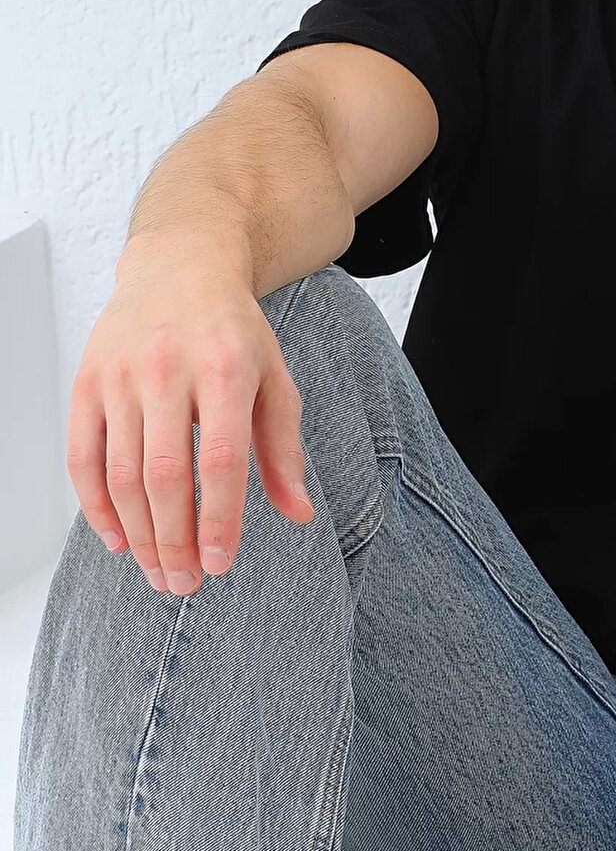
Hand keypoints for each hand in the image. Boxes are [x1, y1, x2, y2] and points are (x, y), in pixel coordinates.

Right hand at [67, 237, 314, 596]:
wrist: (180, 266)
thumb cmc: (233, 331)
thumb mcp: (274, 377)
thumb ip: (283, 447)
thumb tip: (299, 513)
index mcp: (225, 368)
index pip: (220, 460)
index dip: (218, 519)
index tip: (220, 565)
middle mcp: (167, 369)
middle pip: (165, 475)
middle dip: (174, 540)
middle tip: (184, 585)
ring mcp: (120, 375)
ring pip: (121, 473)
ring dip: (138, 534)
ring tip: (158, 572)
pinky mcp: (86, 381)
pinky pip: (83, 457)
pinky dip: (96, 507)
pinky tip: (119, 540)